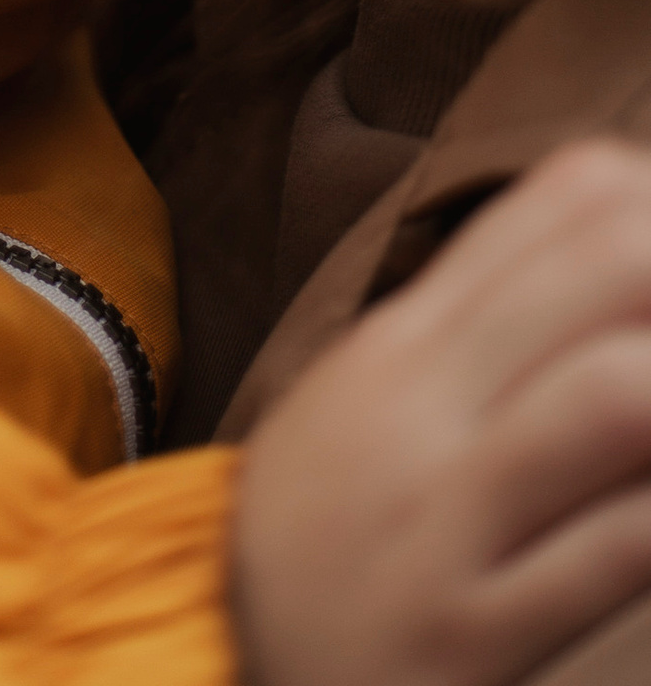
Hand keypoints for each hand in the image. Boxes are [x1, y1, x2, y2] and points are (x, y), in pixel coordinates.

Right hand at [236, 139, 650, 685]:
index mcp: (415, 332)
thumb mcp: (386, 388)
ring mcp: (446, 517)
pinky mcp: (472, 635)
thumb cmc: (337, 516)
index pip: (569, 198)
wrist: (227, 658)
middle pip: (604, 267)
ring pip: (608, 402)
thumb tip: (633, 236)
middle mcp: (424, 401)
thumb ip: (495, 317)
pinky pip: (608, 558)